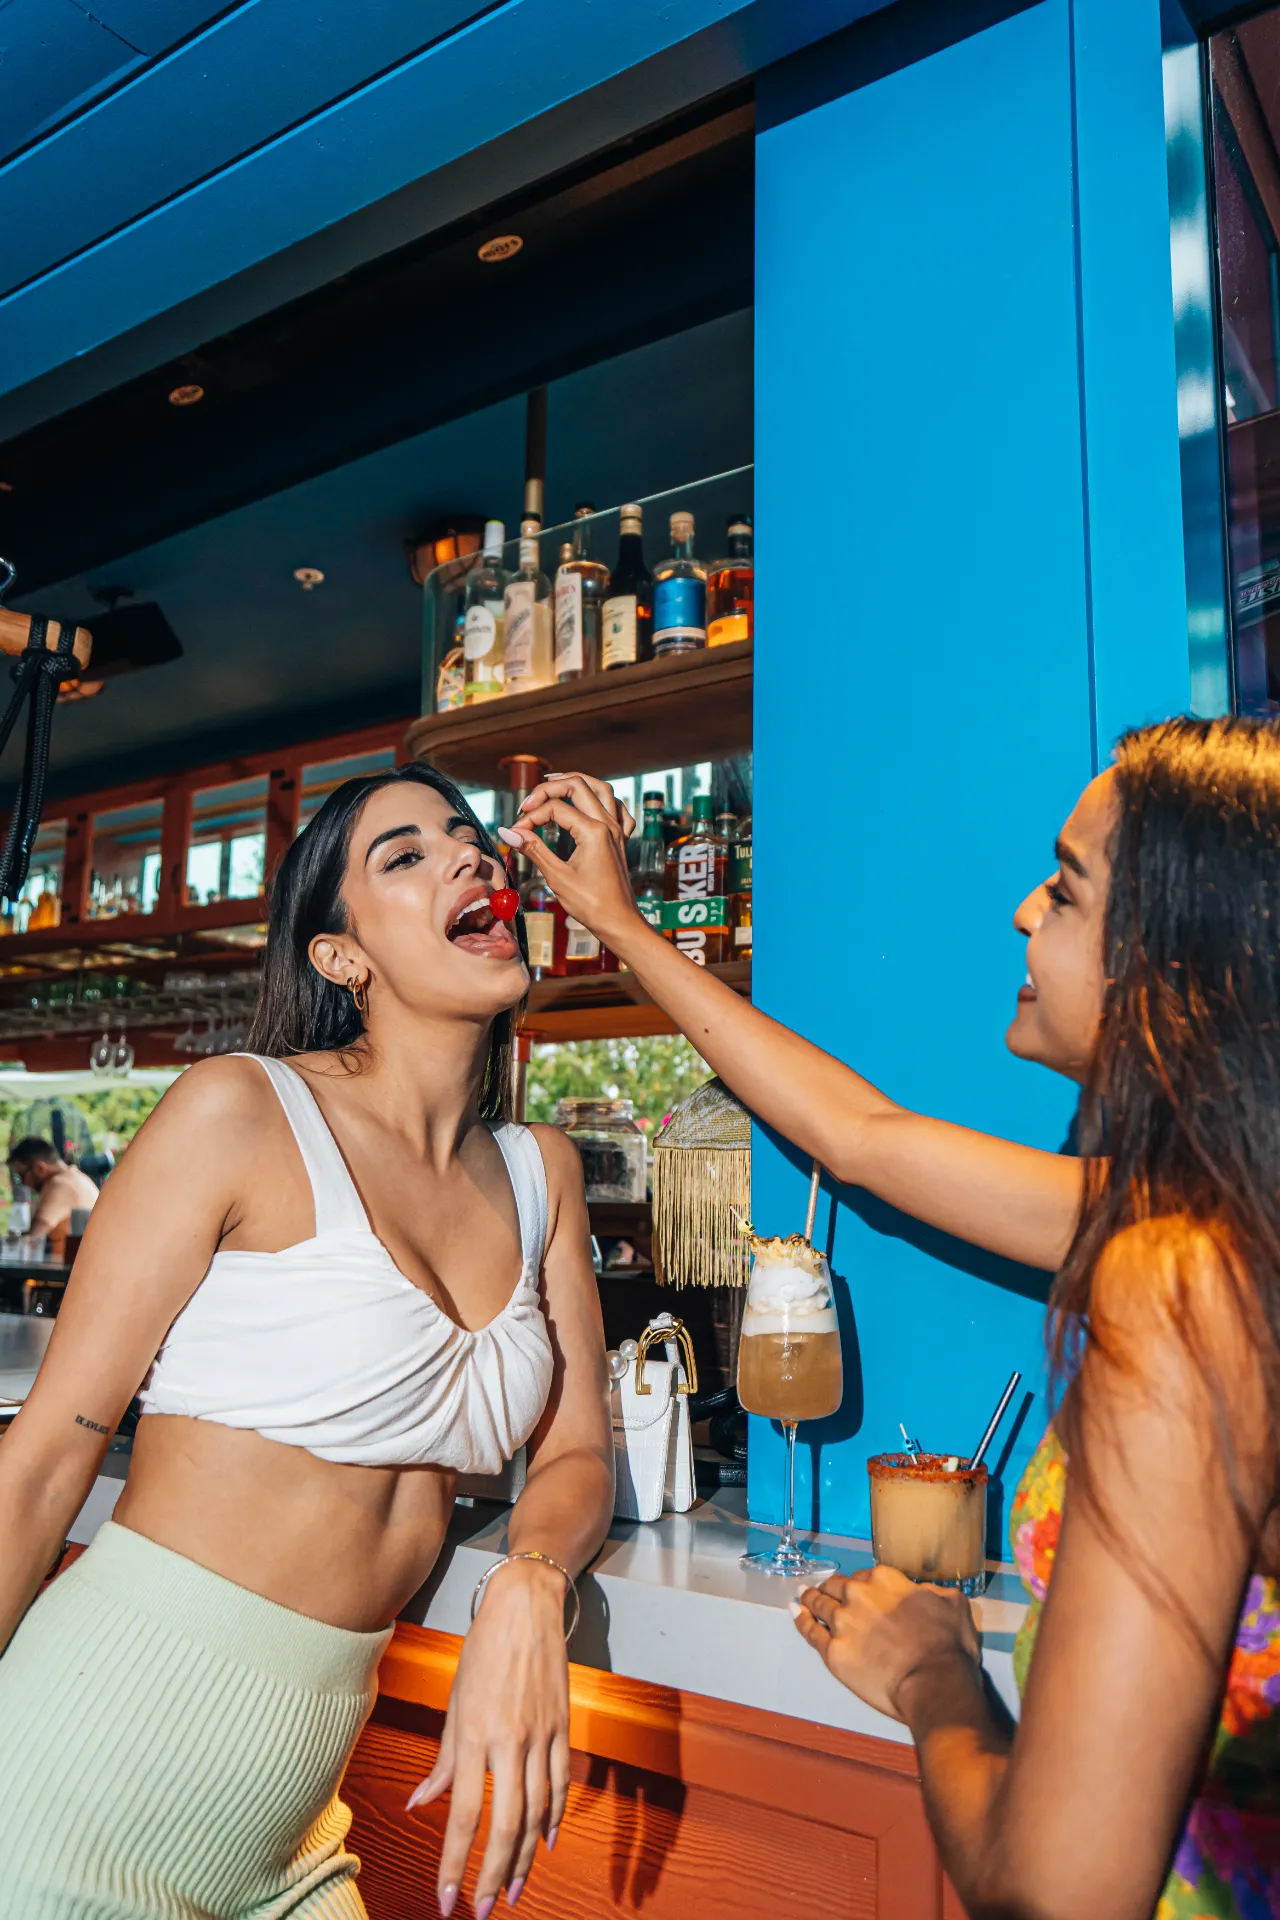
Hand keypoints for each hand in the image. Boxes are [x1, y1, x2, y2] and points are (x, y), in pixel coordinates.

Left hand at [406, 1558, 570, 1914]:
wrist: (525, 1607)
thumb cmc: (483, 1650)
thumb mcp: (454, 1702)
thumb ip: (443, 1759)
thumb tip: (420, 1803)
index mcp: (473, 1733)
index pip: (463, 1814)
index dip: (454, 1861)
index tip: (445, 1898)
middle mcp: (509, 1740)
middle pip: (506, 1825)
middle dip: (493, 1875)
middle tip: (481, 1909)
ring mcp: (541, 1735)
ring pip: (537, 1813)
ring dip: (525, 1859)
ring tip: (512, 1890)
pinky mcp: (563, 1728)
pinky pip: (560, 1785)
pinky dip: (554, 1819)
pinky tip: (546, 1842)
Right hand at [500, 773, 640, 953]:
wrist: (619, 922)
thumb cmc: (592, 905)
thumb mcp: (557, 877)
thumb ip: (534, 850)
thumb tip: (509, 833)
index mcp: (593, 832)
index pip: (555, 808)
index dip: (531, 817)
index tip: (516, 832)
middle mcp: (608, 824)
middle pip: (578, 786)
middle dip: (549, 788)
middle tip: (529, 802)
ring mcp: (618, 830)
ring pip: (602, 789)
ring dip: (578, 781)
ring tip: (556, 781)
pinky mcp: (621, 840)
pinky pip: (618, 809)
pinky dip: (604, 800)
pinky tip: (593, 803)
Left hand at [792, 1565, 981, 1721]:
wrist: (933, 1683)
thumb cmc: (948, 1645)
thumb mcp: (952, 1604)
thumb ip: (933, 1592)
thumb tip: (924, 1592)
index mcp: (884, 1579)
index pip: (865, 1575)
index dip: (863, 1584)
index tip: (862, 1590)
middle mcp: (857, 1595)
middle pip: (837, 1586)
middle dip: (832, 1587)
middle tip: (826, 1590)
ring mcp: (841, 1623)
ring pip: (819, 1603)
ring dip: (810, 1598)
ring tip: (803, 1596)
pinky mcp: (832, 1651)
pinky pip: (810, 1631)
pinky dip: (800, 1619)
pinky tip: (795, 1612)